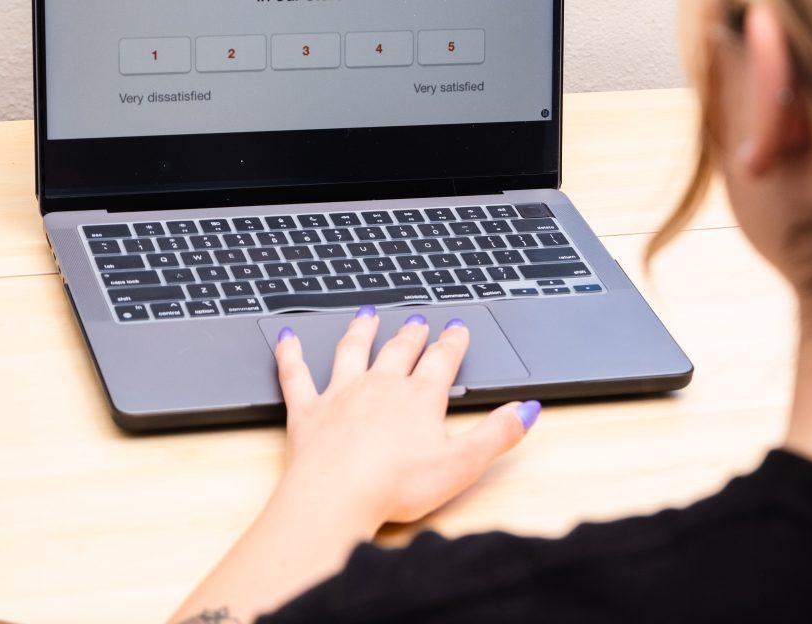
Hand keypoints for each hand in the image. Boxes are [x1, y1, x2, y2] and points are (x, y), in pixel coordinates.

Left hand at [171, 306, 540, 622]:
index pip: (442, 360)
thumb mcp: (463, 463)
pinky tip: (284, 336)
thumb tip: (527, 409)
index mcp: (419, 398)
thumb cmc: (397, 485)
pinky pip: (295, 375)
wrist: (337, 497)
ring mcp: (341, 395)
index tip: (457, 328)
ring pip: (352, 352)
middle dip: (412, 335)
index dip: (452, 343)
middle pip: (399, 351)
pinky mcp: (307, 412)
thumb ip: (497, 433)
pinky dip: (289, 354)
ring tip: (367, 315)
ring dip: (361, 331)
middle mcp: (380, 386)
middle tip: (418, 321)